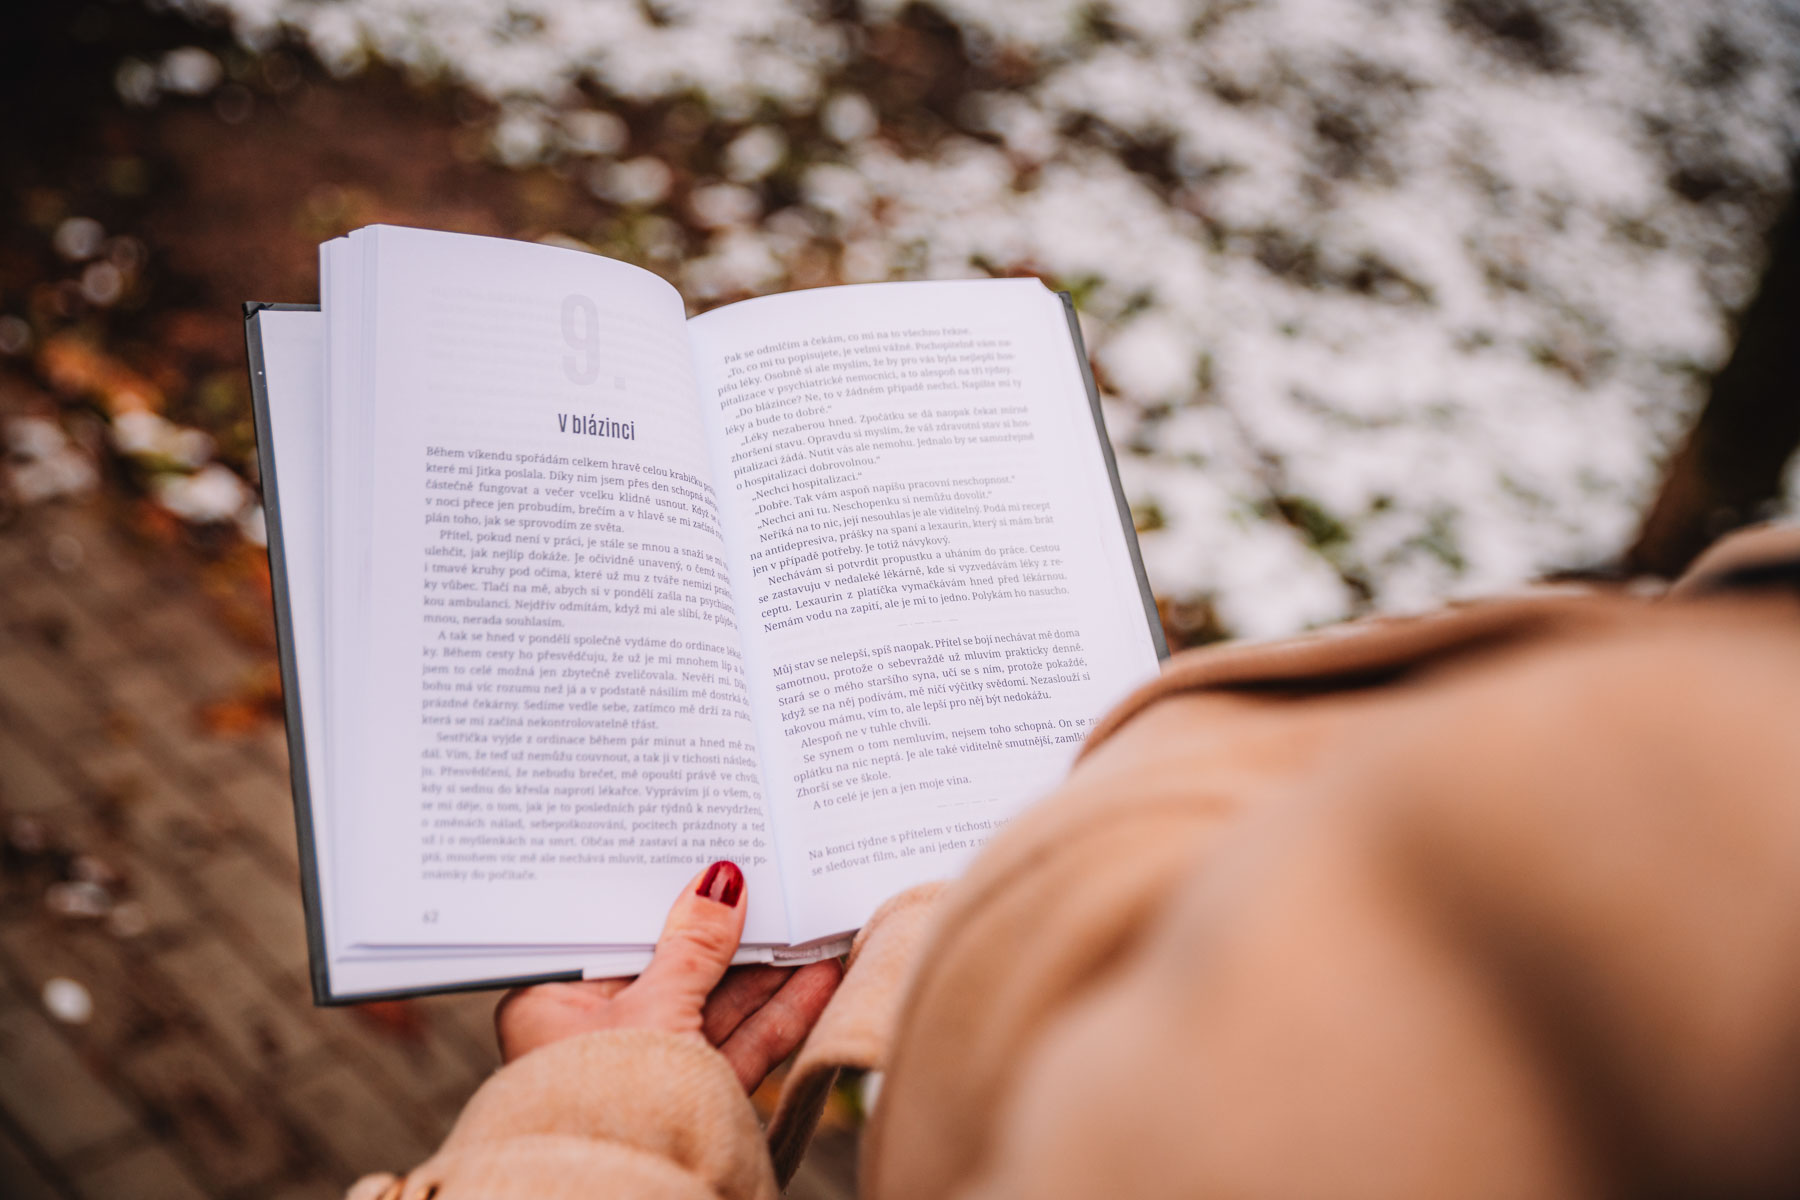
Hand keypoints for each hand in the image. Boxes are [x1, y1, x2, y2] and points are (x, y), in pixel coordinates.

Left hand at [493, 861, 841, 1091]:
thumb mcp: (655, 1007)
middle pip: (674, 967)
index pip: (615, 934)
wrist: (629, 1198)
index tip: (706, 861)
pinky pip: (739, 1046)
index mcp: (553, 1005)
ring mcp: (650, 1069)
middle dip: (731, 934)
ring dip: (768, 972)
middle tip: (773, 888)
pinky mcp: (694, 1099)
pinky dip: (779, 1015)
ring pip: (717, 1007)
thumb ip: (695, 946)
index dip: (663, 896)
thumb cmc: (611, 1100)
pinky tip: (820, 979)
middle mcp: (598, 1036)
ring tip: (815, 927)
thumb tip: (722, 882)